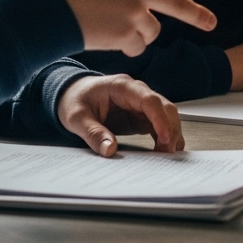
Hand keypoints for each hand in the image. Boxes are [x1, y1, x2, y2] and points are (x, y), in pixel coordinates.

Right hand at [42, 0, 227, 55]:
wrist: (45, 6)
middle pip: (181, 4)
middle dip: (199, 15)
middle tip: (212, 23)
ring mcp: (136, 11)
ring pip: (154, 30)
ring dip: (140, 34)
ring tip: (113, 28)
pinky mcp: (127, 33)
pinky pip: (137, 46)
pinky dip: (126, 47)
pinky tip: (107, 39)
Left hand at [56, 74, 183, 155]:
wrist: (72, 93)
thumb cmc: (74, 100)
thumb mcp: (77, 118)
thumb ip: (93, 132)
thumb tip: (110, 150)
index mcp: (122, 87)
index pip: (149, 100)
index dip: (160, 119)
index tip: (165, 138)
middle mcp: (136, 92)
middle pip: (164, 106)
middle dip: (171, 128)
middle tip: (169, 152)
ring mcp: (140, 104)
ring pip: (166, 115)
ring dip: (171, 133)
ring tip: (168, 155)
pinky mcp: (140, 115)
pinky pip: (159, 124)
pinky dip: (165, 136)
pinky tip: (166, 150)